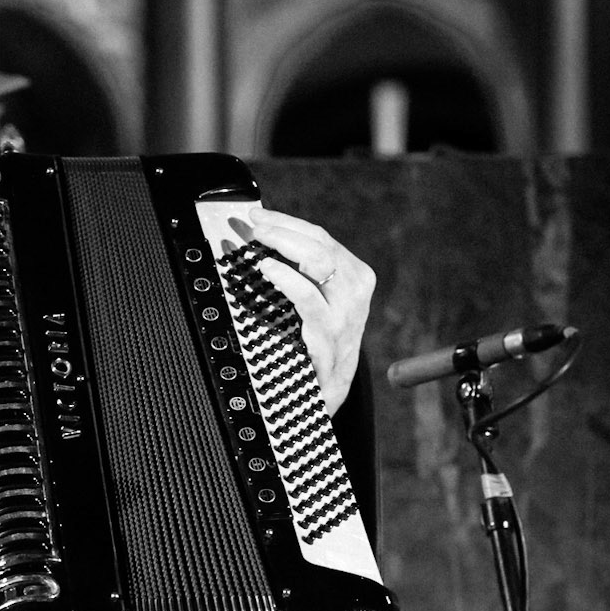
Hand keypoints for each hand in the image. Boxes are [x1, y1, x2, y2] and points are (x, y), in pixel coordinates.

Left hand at [239, 206, 374, 414]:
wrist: (324, 395)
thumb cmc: (314, 343)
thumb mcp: (315, 303)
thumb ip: (299, 272)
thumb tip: (262, 236)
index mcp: (354, 277)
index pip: (321, 238)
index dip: (287, 222)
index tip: (257, 215)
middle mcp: (356, 291)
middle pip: (320, 244)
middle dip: (283, 229)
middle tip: (253, 223)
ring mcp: (346, 314)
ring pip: (319, 262)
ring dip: (285, 245)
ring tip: (259, 239)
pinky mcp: (330, 337)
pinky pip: (308, 299)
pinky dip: (287, 279)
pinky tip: (268, 268)